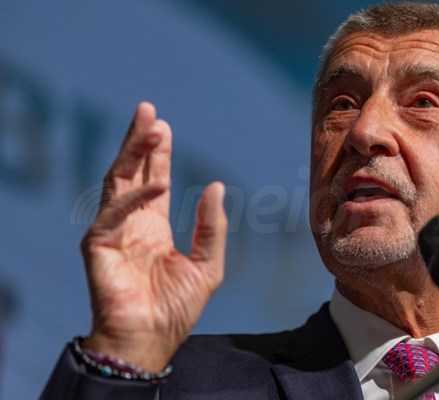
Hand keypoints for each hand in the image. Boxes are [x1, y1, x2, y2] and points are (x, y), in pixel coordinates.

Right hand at [80, 102, 226, 371]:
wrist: (151, 339)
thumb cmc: (177, 308)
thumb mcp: (207, 264)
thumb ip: (211, 227)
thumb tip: (217, 184)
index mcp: (154, 227)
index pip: (154, 181)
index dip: (158, 155)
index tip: (163, 126)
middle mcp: (132, 223)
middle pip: (133, 173)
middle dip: (139, 142)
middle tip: (149, 111)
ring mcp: (113, 231)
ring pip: (118, 182)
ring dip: (132, 153)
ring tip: (149, 126)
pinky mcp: (98, 245)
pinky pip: (114, 214)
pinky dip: (136, 197)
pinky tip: (160, 184)